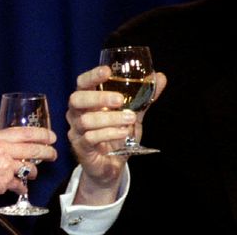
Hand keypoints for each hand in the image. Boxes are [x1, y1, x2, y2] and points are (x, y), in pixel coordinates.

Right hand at [0, 126, 56, 222]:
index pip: (25, 132)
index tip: (51, 136)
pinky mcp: (4, 181)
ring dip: (33, 172)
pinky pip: (20, 184)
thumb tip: (16, 144)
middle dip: (47, 152)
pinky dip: (21, 187)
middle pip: (33, 149)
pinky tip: (19, 187)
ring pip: (29, 168)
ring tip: (32, 174)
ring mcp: (4, 165)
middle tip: (52, 155)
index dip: (42, 134)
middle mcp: (0, 149)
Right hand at [67, 66, 165, 204]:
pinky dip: (109, 134)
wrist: (111, 165)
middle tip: (119, 99)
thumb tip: (160, 77)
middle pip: (77, 99)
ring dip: (110, 119)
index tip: (107, 71)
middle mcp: (76, 113)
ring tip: (129, 119)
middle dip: (99, 97)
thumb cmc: (117, 134)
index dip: (92, 76)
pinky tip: (123, 133)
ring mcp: (76, 131)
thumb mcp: (133, 113)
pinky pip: (90, 138)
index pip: (83, 82)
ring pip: (86, 120)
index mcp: (86, 100)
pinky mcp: (80, 147)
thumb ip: (144, 97)